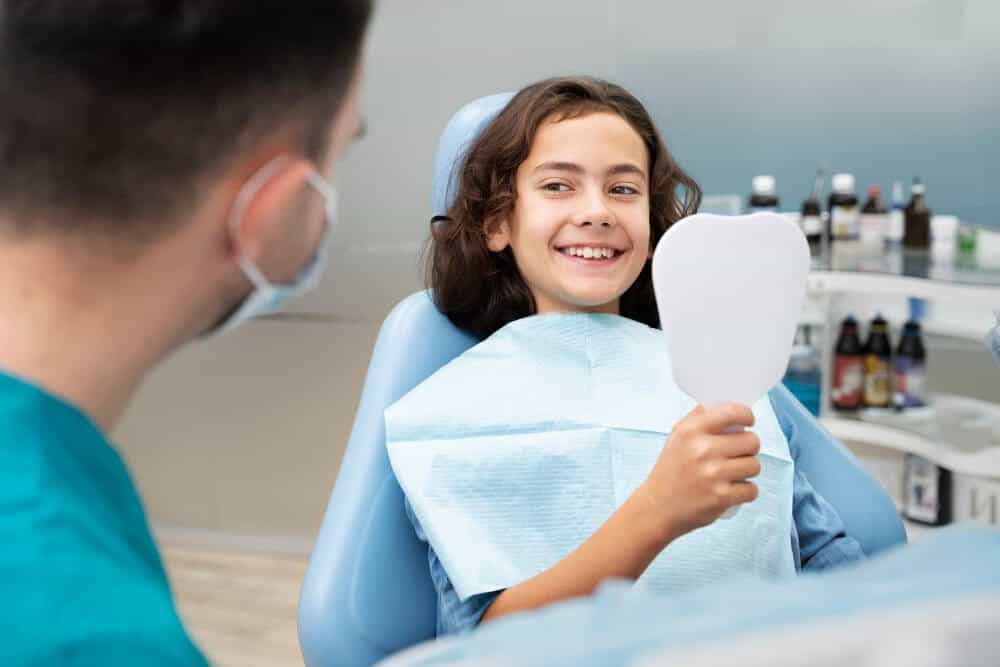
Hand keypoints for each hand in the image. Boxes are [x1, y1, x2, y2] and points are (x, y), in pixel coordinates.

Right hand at [638, 403, 760, 540]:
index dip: (747, 416)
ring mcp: (713, 474)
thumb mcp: (677, 437)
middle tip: (737, 454)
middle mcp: (702, 450)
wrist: (657, 507)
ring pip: (755, 465)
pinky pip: (752, 489)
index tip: (748, 423)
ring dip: (748, 470)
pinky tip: (732, 490)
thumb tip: (728, 406)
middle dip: (749, 448)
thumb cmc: (671, 469)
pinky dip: (746, 492)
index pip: (733, 412)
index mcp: (692, 431)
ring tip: (733, 473)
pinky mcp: (721, 497)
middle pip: (752, 441)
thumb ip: (699, 418)